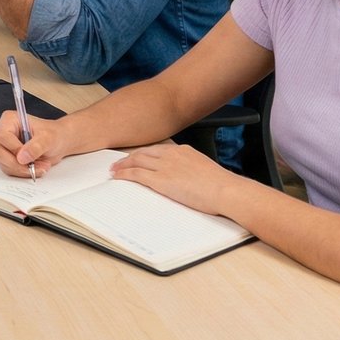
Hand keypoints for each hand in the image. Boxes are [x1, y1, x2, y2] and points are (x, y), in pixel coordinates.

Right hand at [0, 110, 69, 177]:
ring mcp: (3, 147)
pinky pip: (9, 170)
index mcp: (9, 120)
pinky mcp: (6, 158)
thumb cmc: (52, 134)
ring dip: (24, 169)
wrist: (57, 142)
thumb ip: (36, 146)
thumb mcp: (48, 137)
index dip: (14, 148)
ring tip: (42, 165)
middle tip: (38, 166)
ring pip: (5, 164)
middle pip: (0, 153)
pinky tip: (36, 167)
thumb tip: (22, 157)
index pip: (2, 135)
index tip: (27, 157)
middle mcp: (2, 133)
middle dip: (20, 164)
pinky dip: (23, 172)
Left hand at [110, 143, 240, 214]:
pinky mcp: (161, 180)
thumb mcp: (204, 170)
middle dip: (128, 158)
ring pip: (136, 161)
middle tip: (118, 163)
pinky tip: (118, 177)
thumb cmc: (221, 185)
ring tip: (114, 170)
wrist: (225, 190)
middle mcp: (172, 155)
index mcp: (183, 151)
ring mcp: (165, 167)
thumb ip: (191, 169)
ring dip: (122, 166)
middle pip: (143, 152)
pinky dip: (125, 174)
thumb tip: (188, 178)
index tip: (136, 157)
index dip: (143, 153)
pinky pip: (137, 175)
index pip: (156, 149)